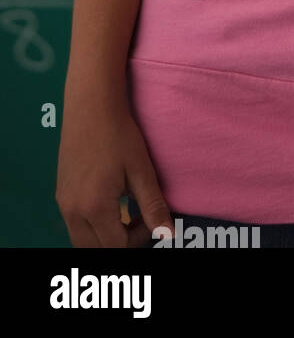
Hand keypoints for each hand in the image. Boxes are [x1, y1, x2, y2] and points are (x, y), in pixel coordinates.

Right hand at [56, 92, 173, 247]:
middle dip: (121, 242)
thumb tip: (167, 234)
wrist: (91, 108)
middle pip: (95, 250)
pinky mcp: (60, 196)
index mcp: (94, 208)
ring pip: (82, 241)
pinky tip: (112, 203)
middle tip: (141, 220)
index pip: (116, 246)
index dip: (139, 238)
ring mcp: (63, 205)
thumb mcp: (141, 170)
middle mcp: (72, 213)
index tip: (151, 217)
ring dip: (106, 237)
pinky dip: (94, 226)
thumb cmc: (119, 135)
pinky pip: (75, 226)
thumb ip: (153, 205)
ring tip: (129, 212)